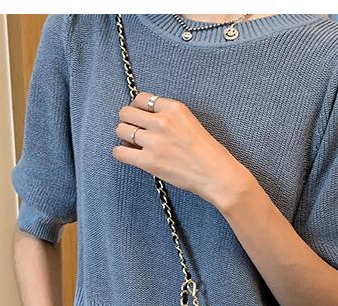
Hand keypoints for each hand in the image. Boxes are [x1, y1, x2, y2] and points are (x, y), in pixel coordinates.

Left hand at [112, 91, 251, 209]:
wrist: (217, 176)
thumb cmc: (209, 154)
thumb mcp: (191, 123)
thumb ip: (170, 118)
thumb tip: (145, 120)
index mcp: (175, 108)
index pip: (141, 98)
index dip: (138, 109)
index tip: (142, 119)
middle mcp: (163, 121)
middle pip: (126, 112)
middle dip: (128, 121)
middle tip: (135, 131)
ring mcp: (155, 142)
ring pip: (121, 129)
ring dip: (123, 136)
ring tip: (133, 144)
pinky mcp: (150, 162)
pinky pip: (120, 152)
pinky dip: (121, 153)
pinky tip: (129, 155)